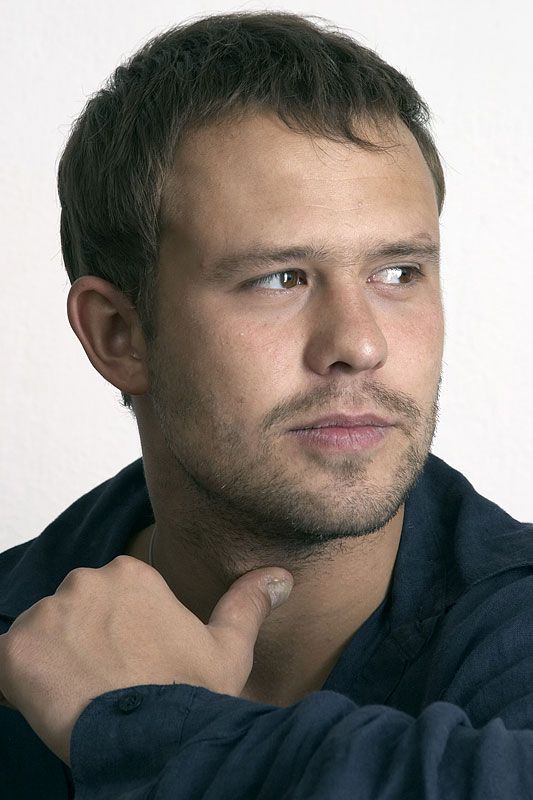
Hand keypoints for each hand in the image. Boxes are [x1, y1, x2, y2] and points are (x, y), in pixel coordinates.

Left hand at [0, 555, 292, 764]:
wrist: (154, 740)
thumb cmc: (189, 694)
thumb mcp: (228, 648)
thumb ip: (247, 602)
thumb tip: (281, 576)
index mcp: (131, 573)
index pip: (108, 600)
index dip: (116, 637)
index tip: (130, 665)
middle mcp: (86, 580)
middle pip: (71, 613)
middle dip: (82, 644)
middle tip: (108, 684)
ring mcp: (48, 612)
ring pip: (41, 636)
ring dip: (53, 663)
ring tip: (84, 697)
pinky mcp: (17, 648)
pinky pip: (8, 663)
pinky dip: (20, 683)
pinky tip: (51, 704)